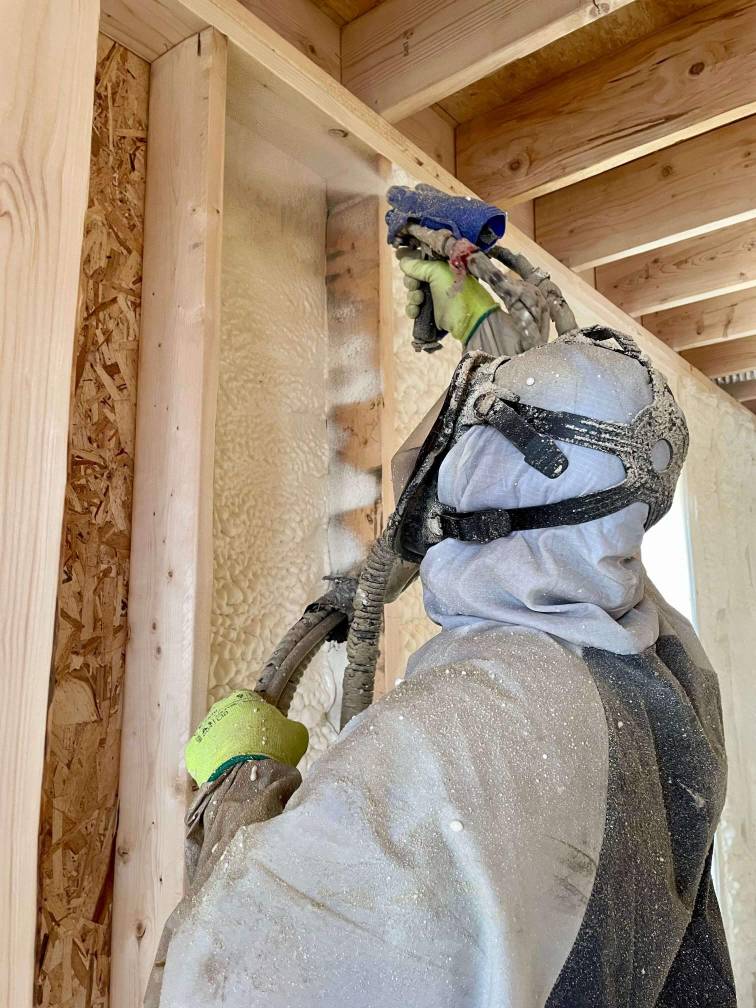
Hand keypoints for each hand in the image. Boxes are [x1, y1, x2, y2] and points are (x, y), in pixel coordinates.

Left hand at [185, 690, 308, 785]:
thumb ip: (290, 727)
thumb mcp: (296, 734)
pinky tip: (228, 774)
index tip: (267, 733)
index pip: (251, 702)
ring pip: (217, 739)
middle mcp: (219, 708)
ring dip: (227, 749)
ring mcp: (203, 730)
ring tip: (241, 767)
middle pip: (231, 719)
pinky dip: (215, 765)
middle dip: (241, 732)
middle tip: (255, 751)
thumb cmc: (273, 749)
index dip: (260, 719)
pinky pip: (205, 758)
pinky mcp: (192, 753)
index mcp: (243, 697)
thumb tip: (290, 730)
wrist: (247, 778)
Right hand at [398, 250, 499, 344]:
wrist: (469, 321)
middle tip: (415, 286)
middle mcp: (439, 279)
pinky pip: (414, 308)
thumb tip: (403, 261)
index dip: (411, 257)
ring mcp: (435, 296)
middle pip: (414, 276)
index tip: (399, 255)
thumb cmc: (458, 292)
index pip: (422, 258)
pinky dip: (412, 309)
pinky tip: (416, 311)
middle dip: (411, 281)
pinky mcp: (431, 312)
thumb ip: (420, 266)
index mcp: (443, 266)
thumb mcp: (438, 272)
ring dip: (412, 296)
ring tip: (419, 300)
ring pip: (413, 293)